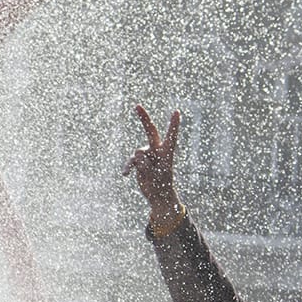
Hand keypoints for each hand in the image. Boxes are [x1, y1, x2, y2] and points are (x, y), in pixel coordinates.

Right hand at [124, 105, 184, 231]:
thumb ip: (146, 165)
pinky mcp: (138, 161)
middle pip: (150, 131)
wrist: (156, 194)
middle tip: (137, 106)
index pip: (171, 136)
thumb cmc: (162, 185)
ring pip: (138, 154)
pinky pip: (131, 161)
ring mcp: (147, 154)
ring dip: (139, 166)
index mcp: (167, 152)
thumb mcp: (156, 177)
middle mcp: (157, 149)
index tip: (176, 112)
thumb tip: (136, 155)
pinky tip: (125, 174)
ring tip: (146, 176)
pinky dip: (128, 167)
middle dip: (143, 118)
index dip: (173, 125)